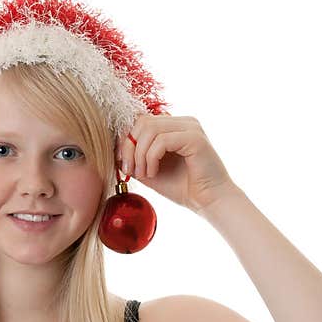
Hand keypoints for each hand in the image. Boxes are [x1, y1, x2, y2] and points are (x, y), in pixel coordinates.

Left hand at [116, 113, 241, 212]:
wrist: (207, 201)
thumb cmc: (181, 187)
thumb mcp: (148, 169)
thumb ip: (134, 156)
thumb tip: (114, 147)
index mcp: (173, 126)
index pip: (140, 120)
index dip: (126, 140)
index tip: (124, 163)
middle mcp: (183, 122)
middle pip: (142, 122)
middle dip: (129, 147)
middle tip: (131, 170)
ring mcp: (190, 127)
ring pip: (149, 129)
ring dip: (140, 154)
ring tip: (144, 173)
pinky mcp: (195, 138)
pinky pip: (161, 141)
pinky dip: (151, 158)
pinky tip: (154, 173)